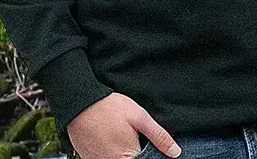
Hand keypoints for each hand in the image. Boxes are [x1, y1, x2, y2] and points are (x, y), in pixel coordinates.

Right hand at [67, 92, 181, 158]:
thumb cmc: (110, 107)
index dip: (149, 155)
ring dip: (121, 152)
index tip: (142, 141)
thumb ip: (158, 136)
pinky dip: (109, 152)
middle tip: (129, 135)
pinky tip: (109, 139)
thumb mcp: (139, 116)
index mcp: (127, 157)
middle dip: (134, 151)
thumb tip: (176, 153)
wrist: (80, 103)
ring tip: (118, 135)